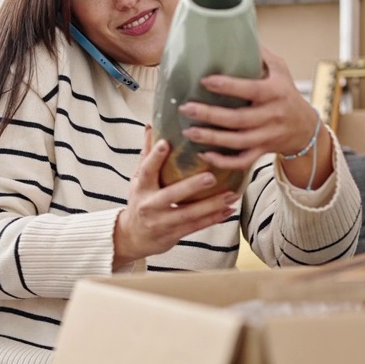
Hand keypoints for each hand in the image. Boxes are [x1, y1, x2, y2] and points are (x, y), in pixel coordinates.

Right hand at [113, 126, 239, 268]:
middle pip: (171, 194)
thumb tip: (151, 127)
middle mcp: (150, 205)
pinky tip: (229, 209)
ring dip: (211, 204)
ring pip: (188, 213)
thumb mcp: (138, 179)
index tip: (165, 142)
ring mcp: (162, 221)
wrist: (133, 237)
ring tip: (231, 194)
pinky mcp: (173, 234)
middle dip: (191, 186)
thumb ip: (146, 155)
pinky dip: (214, 218)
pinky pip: (196, 226)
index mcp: (141, 187)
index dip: (154, 157)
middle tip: (211, 176)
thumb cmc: (139, 201)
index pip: (147, 170)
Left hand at [178, 47, 332, 188]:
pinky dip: (223, 161)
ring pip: (237, 142)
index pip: (250, 89)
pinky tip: (204, 155)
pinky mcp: (262, 151)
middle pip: (238, 119)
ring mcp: (267, 136)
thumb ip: (259, 54)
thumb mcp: (279, 69)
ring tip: (188, 131)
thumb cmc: (286, 93)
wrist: (305, 128)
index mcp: (275, 92)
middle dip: (210, 115)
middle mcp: (271, 115)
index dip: (228, 86)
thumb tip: (235, 29)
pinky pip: (242, 161)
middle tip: (186, 108)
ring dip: (211, 138)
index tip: (205, 80)